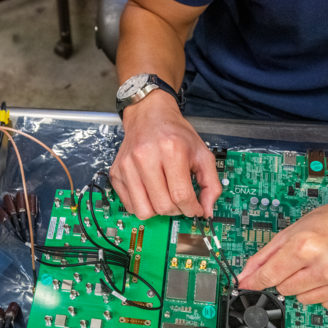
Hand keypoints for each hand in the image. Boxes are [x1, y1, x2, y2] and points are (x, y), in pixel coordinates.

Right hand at [109, 90, 220, 218]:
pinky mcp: (116, 173)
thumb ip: (211, 183)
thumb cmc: (175, 134)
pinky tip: (150, 192)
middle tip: (180, 201)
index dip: (192, 209)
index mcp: (171, 150)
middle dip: (176, 210)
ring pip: (144, 211)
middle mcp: (146, 158)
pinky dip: (143, 205)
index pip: (181, 195)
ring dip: (158, 211)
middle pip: (163, 206)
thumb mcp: (202, 153)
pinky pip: (130, 206)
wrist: (148, 115)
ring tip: (164, 197)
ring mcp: (128, 167)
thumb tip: (207, 211)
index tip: (195, 208)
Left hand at [236, 193, 327, 307]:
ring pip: (306, 300)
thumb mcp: (293, 229)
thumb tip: (244, 277)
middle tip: (303, 262)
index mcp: (307, 246)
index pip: (269, 277)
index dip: (257, 280)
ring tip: (322, 266)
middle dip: (288, 278)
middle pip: (286, 291)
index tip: (250, 283)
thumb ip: (265, 255)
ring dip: (309, 287)